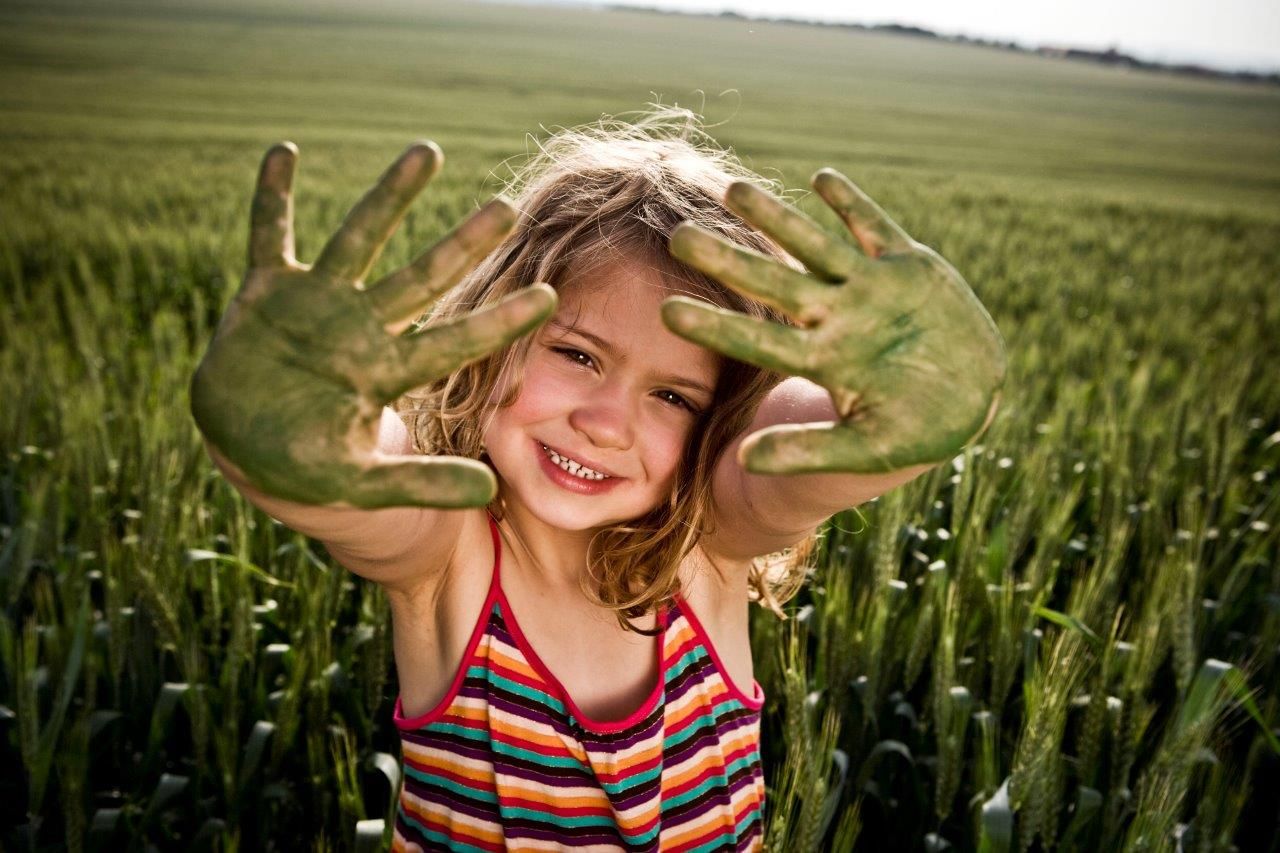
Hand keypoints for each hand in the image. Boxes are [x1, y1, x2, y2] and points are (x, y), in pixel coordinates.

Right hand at [190, 142, 554, 506]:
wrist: (242, 444)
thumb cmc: (305, 467)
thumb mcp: (362, 483)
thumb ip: (422, 484)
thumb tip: (490, 493)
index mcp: (386, 371)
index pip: (455, 341)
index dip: (499, 321)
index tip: (550, 297)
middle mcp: (361, 326)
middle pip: (423, 279)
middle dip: (463, 245)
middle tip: (507, 207)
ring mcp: (316, 303)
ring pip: (360, 240)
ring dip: (390, 197)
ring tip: (429, 151)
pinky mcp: (266, 292)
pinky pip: (269, 236)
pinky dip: (273, 199)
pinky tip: (283, 153)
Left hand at [662, 169, 1005, 473]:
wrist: (973, 399)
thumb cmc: (916, 432)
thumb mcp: (865, 450)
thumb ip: (806, 451)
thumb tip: (746, 461)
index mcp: (823, 360)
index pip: (756, 340)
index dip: (714, 325)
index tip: (667, 312)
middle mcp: (837, 318)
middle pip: (772, 283)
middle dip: (728, 260)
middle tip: (679, 237)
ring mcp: (871, 289)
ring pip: (814, 245)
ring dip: (775, 218)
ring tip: (731, 188)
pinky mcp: (909, 267)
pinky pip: (875, 229)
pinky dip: (852, 205)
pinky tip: (820, 178)